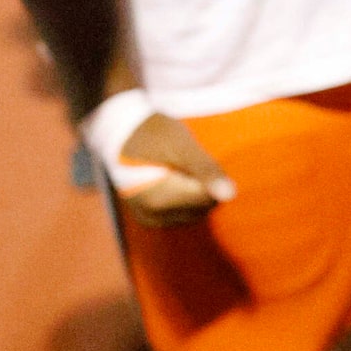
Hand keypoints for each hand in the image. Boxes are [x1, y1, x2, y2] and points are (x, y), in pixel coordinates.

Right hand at [104, 111, 235, 228]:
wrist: (120, 132)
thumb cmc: (152, 132)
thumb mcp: (181, 145)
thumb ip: (205, 170)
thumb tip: (230, 195)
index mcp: (160, 200)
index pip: (209, 199)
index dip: (211, 176)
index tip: (197, 157)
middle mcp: (153, 215)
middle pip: (202, 208)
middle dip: (203, 185)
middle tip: (186, 161)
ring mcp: (150, 218)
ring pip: (194, 212)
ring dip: (194, 191)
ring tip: (177, 167)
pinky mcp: (150, 217)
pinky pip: (182, 213)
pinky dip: (184, 197)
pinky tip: (173, 177)